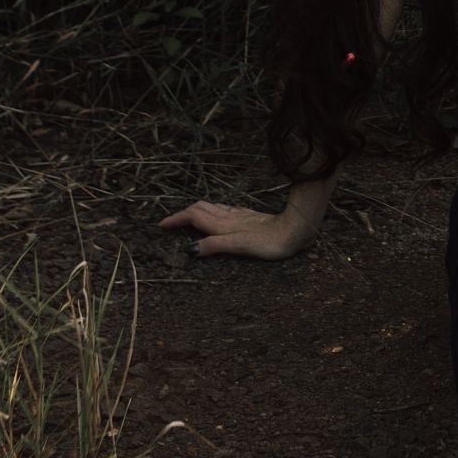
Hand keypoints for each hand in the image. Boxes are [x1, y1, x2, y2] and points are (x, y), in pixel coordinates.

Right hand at [157, 200, 316, 260]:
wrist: (296, 229)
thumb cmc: (270, 241)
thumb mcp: (240, 246)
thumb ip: (215, 245)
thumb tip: (191, 249)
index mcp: (224, 224)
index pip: (194, 217)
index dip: (176, 219)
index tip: (161, 225)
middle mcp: (230, 217)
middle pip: (200, 209)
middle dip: (183, 213)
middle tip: (170, 222)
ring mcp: (240, 215)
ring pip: (212, 208)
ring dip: (196, 211)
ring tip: (187, 217)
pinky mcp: (250, 217)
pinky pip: (225, 210)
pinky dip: (213, 212)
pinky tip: (218, 216)